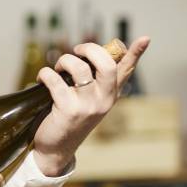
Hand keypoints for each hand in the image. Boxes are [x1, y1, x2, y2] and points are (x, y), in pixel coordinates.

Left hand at [32, 36, 150, 175]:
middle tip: (76, 51)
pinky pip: (55, 81)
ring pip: (79, 68)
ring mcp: (87, 106)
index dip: (136, 53)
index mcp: (110, 94)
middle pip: (106, 64)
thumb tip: (88, 56)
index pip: (126, 70)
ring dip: (64, 61)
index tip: (144, 38)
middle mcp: (104, 99)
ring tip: (57, 68)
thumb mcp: (87, 100)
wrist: (56, 148)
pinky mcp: (68, 110)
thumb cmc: (69, 118)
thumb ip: (93, 81)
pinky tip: (42, 79)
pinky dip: (45, 74)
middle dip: (89, 49)